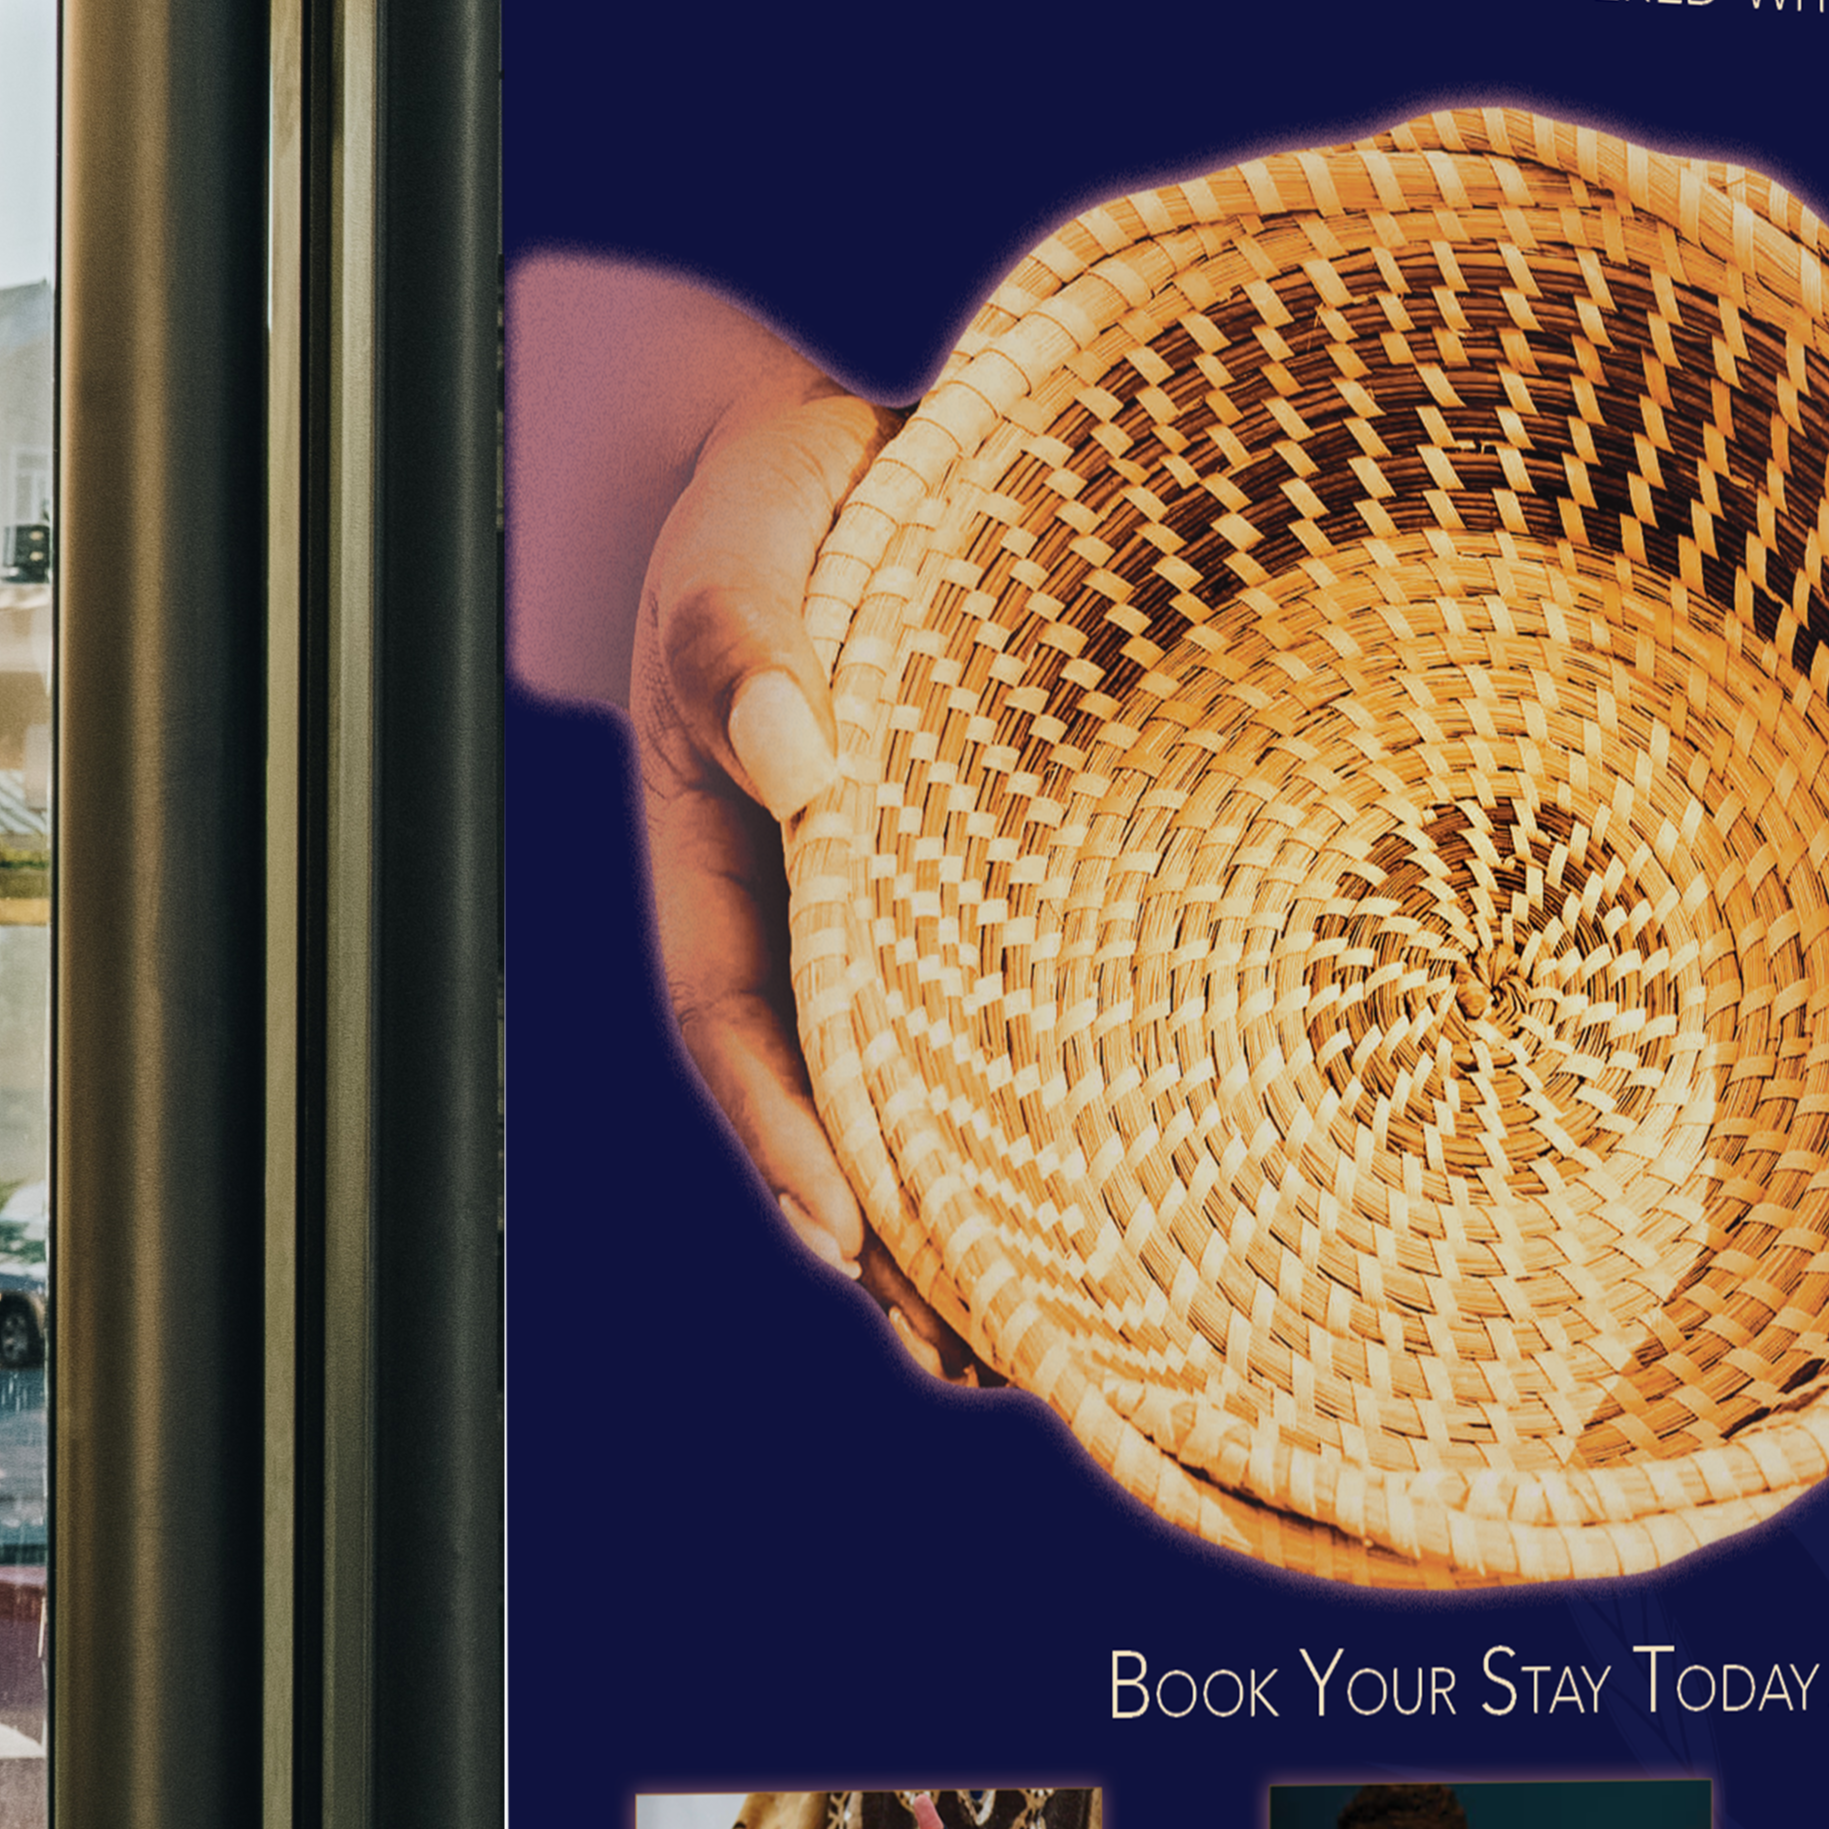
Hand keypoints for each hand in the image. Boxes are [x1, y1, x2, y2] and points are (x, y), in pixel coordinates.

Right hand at [624, 331, 967, 1373]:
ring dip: (971, 1224)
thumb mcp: (740, 567)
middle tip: (964, 1354)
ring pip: (926, 1096)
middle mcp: (808, 921)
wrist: (848, 473)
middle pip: (839, 1107)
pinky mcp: (988, 897)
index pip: (739, 1028)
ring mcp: (897, 921)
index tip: (847, 1232)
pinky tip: (1103, 1216)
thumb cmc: (780, 519)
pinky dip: (1040, 1124)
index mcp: (726, 867)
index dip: (789, 1133)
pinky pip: (1006, 1027)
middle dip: (892, 1242)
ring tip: (1035, 1352)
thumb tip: (795, 759)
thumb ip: (745, 654)